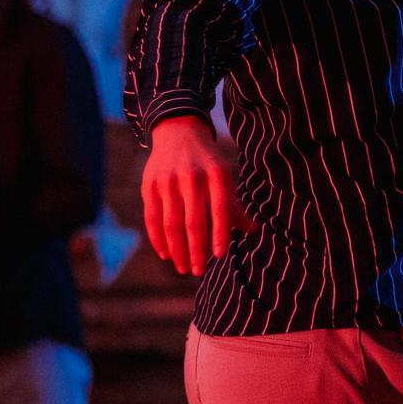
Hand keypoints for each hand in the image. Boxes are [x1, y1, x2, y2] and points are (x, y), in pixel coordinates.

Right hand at [141, 116, 253, 275]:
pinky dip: (158, 240)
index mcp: (216, 174)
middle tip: (199, 271)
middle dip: (196, 251)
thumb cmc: (207, 161)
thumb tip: (252, 230)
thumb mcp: (224, 176)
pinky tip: (166, 254)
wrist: (178, 132)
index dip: (220, 234)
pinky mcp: (149, 186)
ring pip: (171, 224)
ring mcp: (168, 181)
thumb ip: (234, 205)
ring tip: (183, 268)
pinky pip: (152, 219)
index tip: (220, 256)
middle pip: (193, 222)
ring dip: (177, 251)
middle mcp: (191, 177)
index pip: (220, 209)